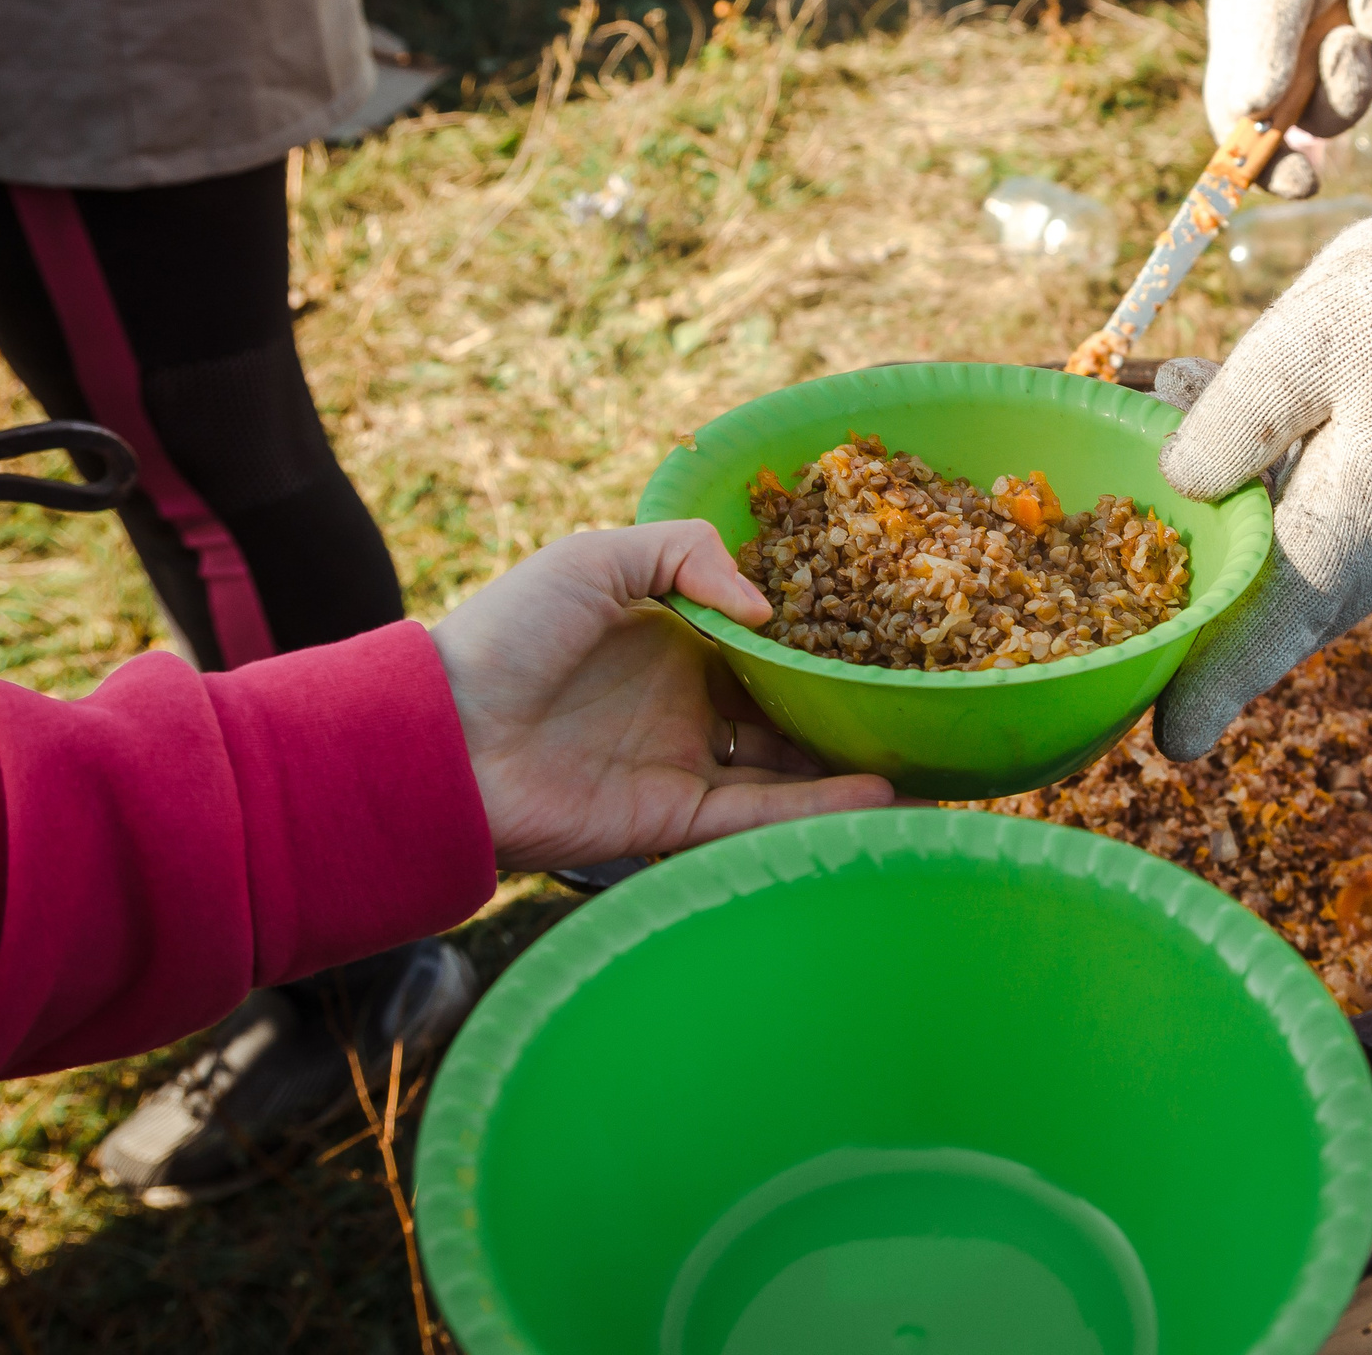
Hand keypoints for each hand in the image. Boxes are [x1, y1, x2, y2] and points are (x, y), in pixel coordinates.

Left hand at [430, 522, 893, 869]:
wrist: (439, 734)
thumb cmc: (509, 633)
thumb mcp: (595, 557)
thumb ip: (685, 554)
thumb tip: (768, 611)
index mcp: (675, 638)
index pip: (768, 641)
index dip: (824, 640)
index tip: (890, 633)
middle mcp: (689, 701)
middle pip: (790, 710)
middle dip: (853, 712)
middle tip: (927, 706)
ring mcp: (683, 762)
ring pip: (788, 771)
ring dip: (854, 769)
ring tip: (932, 763)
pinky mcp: (671, 818)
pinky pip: (759, 816)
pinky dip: (818, 809)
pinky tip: (879, 795)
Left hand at [1148, 172, 1371, 758]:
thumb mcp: (1307, 333)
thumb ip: (1233, 416)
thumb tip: (1178, 488)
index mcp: (1362, 516)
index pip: (1276, 625)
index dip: (1218, 684)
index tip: (1173, 743)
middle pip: (1286, 616)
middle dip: (1217, 648)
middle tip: (1145, 673)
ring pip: (1308, 576)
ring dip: (1241, 580)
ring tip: (1166, 574)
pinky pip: (1336, 535)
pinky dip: (1276, 526)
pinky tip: (1222, 466)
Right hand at [1204, 0, 1371, 198]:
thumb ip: (1265, 48)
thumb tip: (1250, 114)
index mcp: (1251, 55)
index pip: (1248, 135)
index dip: (1269, 170)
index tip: (1301, 182)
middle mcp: (1298, 54)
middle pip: (1329, 119)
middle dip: (1349, 86)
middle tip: (1347, 40)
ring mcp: (1348, 35)